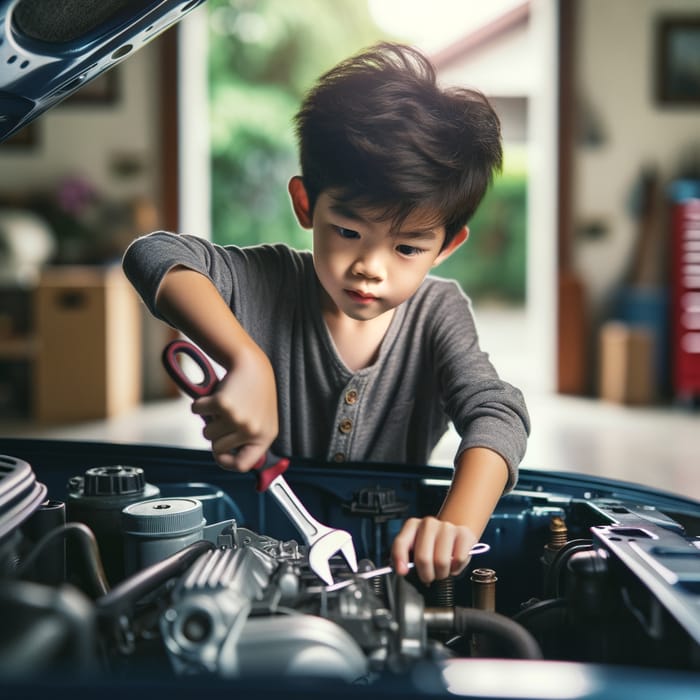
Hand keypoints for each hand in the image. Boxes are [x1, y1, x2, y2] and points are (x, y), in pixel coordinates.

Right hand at [191, 343, 277, 471]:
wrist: (253, 366)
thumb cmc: (255, 394)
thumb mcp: (261, 421)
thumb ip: (249, 442)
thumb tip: (228, 462)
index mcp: (264, 437)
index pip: (242, 465)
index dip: (227, 462)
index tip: (222, 454)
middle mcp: (252, 430)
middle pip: (218, 449)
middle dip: (216, 435)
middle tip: (226, 418)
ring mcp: (237, 418)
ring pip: (207, 433)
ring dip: (209, 420)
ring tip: (224, 406)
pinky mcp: (222, 404)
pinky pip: (198, 412)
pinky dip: (200, 404)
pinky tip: (215, 396)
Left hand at [391, 516, 477, 584]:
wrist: (453, 533)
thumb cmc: (432, 545)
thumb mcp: (415, 548)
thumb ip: (406, 558)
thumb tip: (402, 570)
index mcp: (412, 526)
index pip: (401, 543)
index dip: (400, 559)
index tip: (402, 572)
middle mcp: (428, 523)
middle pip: (423, 558)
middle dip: (426, 574)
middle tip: (429, 576)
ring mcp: (447, 527)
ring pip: (441, 562)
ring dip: (441, 573)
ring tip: (441, 570)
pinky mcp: (464, 534)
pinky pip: (458, 560)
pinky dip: (456, 568)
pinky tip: (453, 563)